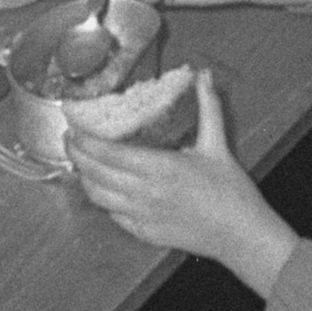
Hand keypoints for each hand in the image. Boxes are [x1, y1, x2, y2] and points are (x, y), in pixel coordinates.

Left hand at [67, 73, 294, 289]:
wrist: (241, 236)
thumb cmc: (231, 191)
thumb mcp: (218, 144)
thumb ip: (207, 106)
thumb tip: (204, 75)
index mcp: (160, 167)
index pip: (107, 153)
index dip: (84, 140)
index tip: (73, 126)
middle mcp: (144, 193)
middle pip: (95, 174)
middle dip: (76, 155)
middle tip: (71, 139)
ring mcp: (141, 217)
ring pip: (97, 197)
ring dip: (85, 178)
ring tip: (82, 162)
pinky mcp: (144, 234)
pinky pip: (112, 215)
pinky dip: (103, 199)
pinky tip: (105, 187)